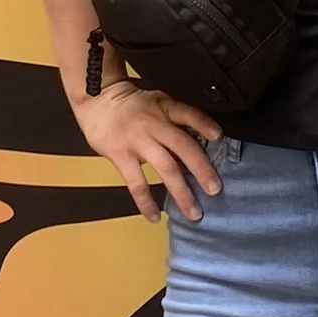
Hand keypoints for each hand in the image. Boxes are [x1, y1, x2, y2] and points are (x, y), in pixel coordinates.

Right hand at [73, 77, 224, 220]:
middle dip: (201, 169)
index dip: (205, 124)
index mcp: (166, 109)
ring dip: (181, 192)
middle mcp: (155, 124)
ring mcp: (138, 140)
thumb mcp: (158, 102)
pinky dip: (146, 202)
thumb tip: (200, 145)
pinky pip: (137, 183)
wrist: (98, 100)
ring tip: (193, 211)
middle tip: (214, 189)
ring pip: (165, 168)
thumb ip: (177, 121)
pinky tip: (155, 216)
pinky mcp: (121, 155)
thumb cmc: (133, 105)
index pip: (189, 114)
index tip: (219, 137)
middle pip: (182, 146)